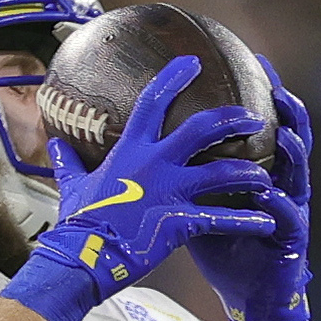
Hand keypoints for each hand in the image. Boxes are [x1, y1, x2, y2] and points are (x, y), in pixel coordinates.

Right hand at [2, 55, 275, 320]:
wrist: (81, 258)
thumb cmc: (77, 223)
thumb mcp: (72, 186)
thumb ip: (69, 162)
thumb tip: (55, 145)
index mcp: (131, 151)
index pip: (154, 101)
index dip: (174, 78)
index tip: (193, 63)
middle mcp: (154, 164)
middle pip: (202, 129)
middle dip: (232, 119)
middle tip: (253, 118)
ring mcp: (169, 192)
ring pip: (222, 172)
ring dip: (249, 172)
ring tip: (265, 177)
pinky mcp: (179, 222)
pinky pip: (220, 218)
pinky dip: (246, 221)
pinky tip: (266, 223)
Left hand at [188, 71, 315, 320]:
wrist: (247, 296)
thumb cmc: (223, 247)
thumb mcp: (194, 205)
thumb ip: (176, 176)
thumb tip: (131, 152)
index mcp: (253, 169)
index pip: (257, 123)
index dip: (256, 91)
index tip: (251, 61)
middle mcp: (277, 180)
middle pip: (287, 134)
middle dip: (286, 108)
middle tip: (275, 83)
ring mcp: (288, 206)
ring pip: (297, 171)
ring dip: (294, 149)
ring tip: (287, 130)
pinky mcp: (289, 237)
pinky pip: (287, 216)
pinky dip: (280, 203)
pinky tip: (275, 192)